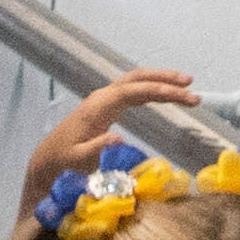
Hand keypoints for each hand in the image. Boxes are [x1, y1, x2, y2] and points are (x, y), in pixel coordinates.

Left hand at [16, 66, 205, 216]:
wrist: (49, 158)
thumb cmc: (63, 161)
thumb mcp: (77, 160)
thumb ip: (96, 148)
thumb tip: (119, 138)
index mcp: (97, 107)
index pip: (132, 90)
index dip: (157, 90)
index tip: (182, 94)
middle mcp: (102, 97)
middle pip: (137, 78)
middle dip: (164, 79)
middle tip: (191, 85)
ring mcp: (104, 99)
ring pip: (136, 81)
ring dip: (161, 80)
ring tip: (188, 86)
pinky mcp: (107, 105)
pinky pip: (133, 90)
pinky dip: (152, 89)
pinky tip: (168, 94)